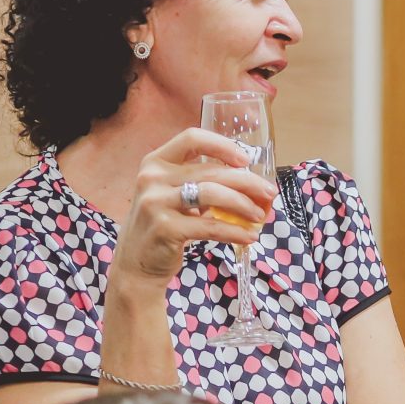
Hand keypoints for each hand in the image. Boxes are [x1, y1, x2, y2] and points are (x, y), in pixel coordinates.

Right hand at [118, 127, 278, 284]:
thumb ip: (197, 182)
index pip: (192, 138)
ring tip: (260, 215)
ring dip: (243, 204)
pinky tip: (248, 237)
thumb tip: (248, 182)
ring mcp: (156, 203)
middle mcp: (152, 178)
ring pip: (212, 194)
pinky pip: (210, 226)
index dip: (222, 145)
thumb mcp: (171, 195)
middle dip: (246, 181)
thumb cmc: (161, 226)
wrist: (135, 264)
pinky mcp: (165, 228)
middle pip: (210, 170)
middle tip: (269, 192)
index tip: (245, 160)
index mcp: (155, 162)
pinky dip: (234, 232)